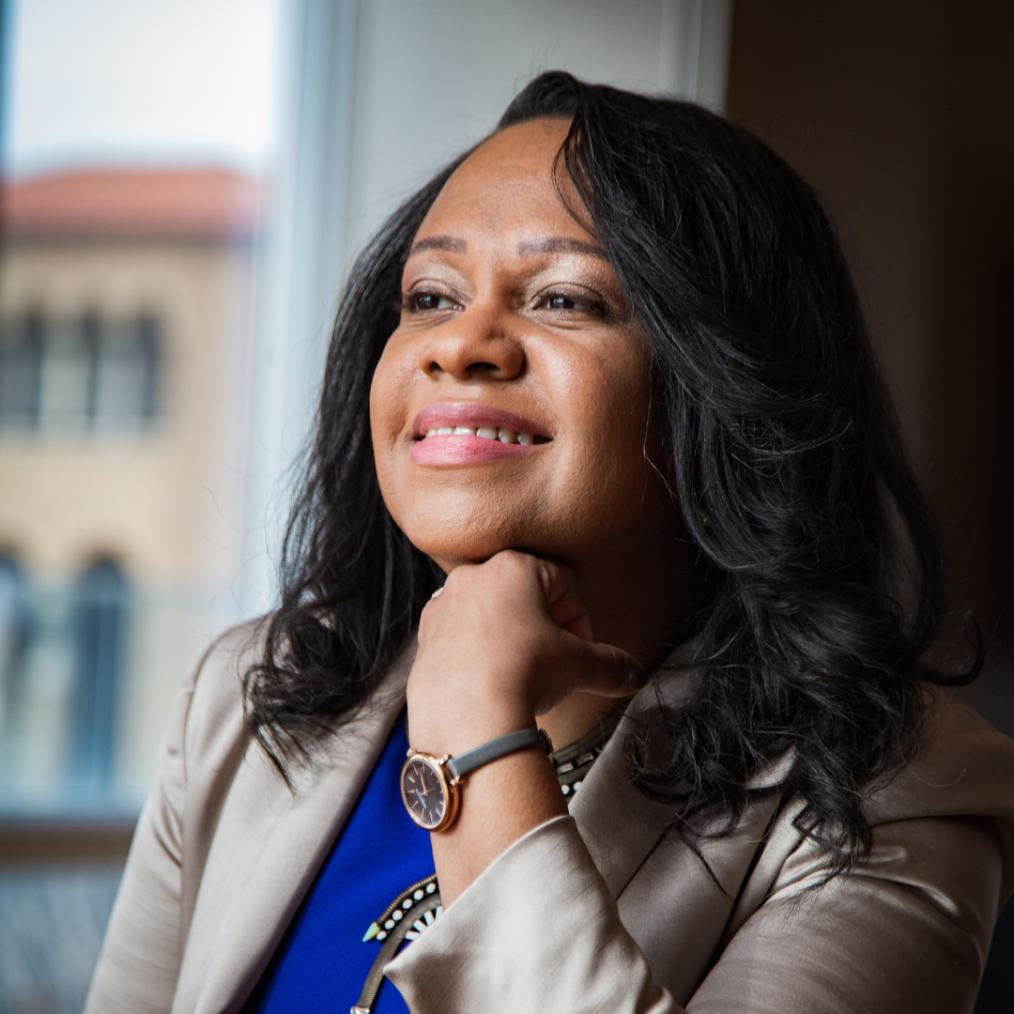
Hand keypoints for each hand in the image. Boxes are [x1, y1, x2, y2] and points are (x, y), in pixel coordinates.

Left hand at [406, 549, 639, 758]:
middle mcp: (472, 577)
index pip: (563, 581)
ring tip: (523, 676)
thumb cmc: (522, 675)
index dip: (580, 619)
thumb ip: (612, 664)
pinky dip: (478, 655)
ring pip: (489, 615)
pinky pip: (460, 639)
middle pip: (524, 594)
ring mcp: (442, 606)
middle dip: (544, 627)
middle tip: (555, 662)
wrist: (468, 718)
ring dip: (510, 639)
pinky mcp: (424, 638)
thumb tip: (633, 673)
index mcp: (513, 567)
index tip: (582, 650)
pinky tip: (492, 684)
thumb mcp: (579, 665)